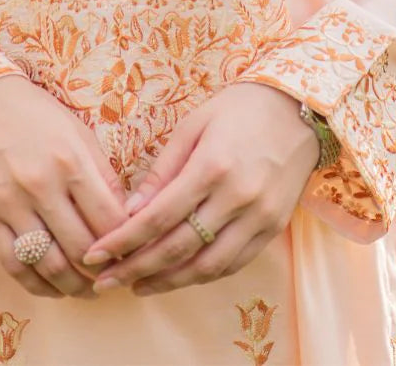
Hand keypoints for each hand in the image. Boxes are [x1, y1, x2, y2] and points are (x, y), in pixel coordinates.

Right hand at [0, 74, 128, 300]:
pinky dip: (39, 285)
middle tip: (114, 275)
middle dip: (104, 270)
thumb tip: (124, 215)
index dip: (127, 244)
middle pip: (83, 248)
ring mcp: (10, 204)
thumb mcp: (76, 131)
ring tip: (88, 289)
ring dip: (75, 286)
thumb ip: (101, 173)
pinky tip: (54, 287)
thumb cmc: (31, 111)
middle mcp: (42, 185)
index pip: (110, 220)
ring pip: (51, 265)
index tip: (133, 251)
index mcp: (71, 160)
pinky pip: (15, 266)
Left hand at [81, 83, 318, 296]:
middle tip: (106, 282)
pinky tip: (179, 276)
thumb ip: (163, 171)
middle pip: (179, 249)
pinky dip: (203, 275)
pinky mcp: (274, 228)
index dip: (123, 242)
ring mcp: (259, 217)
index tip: (95, 257)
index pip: (158, 218)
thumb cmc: (239, 108)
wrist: (299, 109)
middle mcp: (237, 197)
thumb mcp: (194, 125)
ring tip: (138, 285)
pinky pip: (234, 263)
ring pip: (207, 267)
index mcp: (211, 166)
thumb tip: (131, 212)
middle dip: (137, 269)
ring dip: (169, 282)